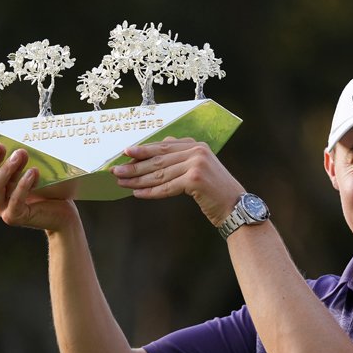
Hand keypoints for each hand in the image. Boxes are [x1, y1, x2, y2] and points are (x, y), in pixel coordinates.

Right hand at [0, 142, 78, 232]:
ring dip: (6, 168)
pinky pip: (15, 200)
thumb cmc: (46, 190)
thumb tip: (15, 137)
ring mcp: (2, 208)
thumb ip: (17, 159)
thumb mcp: (28, 170)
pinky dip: (23, 184)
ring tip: (21, 154)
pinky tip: (33, 172)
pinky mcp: (15, 217)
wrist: (62, 215)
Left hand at [113, 138, 244, 225]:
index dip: (142, 150)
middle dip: (135, 166)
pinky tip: (137, 193)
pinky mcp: (195, 180)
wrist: (236, 207)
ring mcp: (196, 164)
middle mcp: (196, 151)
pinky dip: (151, 192)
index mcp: (196, 145)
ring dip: (138, 179)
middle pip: (158, 159)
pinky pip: (166, 187)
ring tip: (122, 182)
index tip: (124, 153)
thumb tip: (158, 147)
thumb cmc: (215, 191)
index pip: (163, 146)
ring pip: (160, 173)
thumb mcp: (200, 168)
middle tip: (116, 170)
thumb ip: (182, 157)